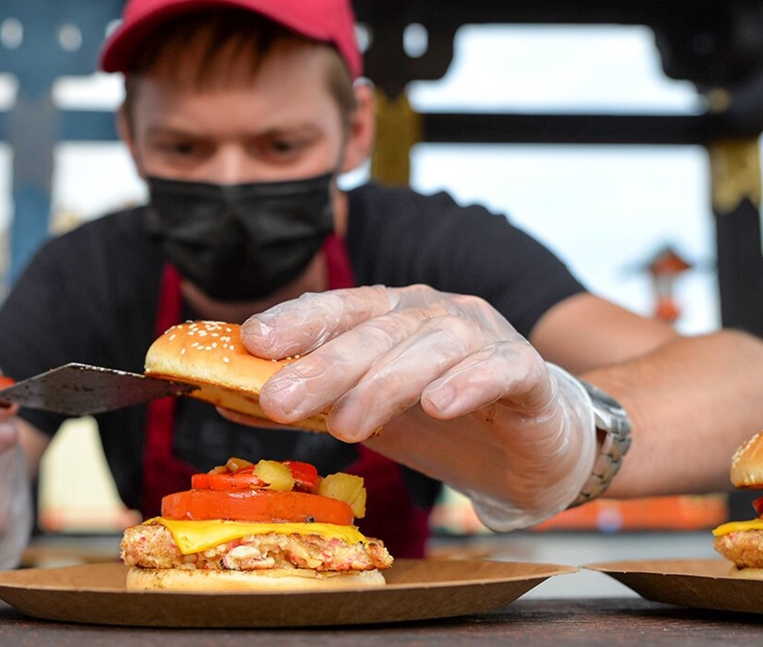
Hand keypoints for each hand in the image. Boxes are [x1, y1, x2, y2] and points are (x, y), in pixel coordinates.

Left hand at [241, 285, 596, 529]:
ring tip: (347, 423)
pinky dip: (469, 381)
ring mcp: (486, 338)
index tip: (252, 341)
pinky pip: (501, 368)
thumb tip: (226, 400)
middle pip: (377, 330)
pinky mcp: (529, 374)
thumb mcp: (367, 415)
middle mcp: (437, 315)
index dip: (297, 320)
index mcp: (395, 316)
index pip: (341, 308)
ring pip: (433, 346)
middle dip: (324, 363)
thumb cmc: (446, 426)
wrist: (536, 453)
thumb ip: (307, 405)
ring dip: (385, 383)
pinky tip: (438, 404)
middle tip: (279, 399)